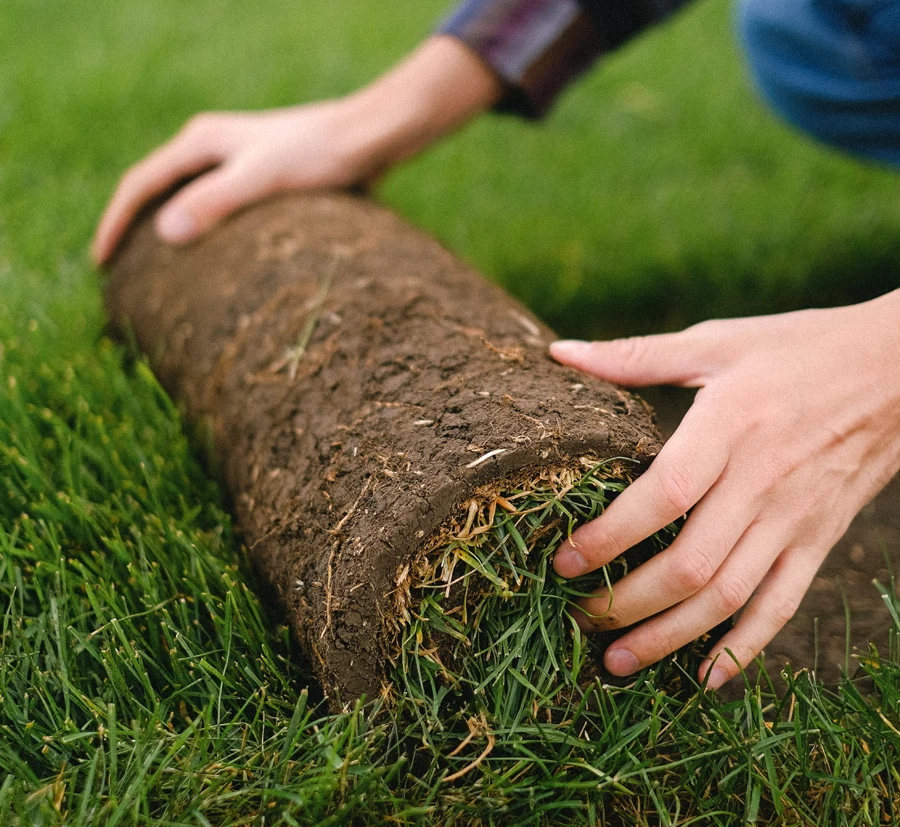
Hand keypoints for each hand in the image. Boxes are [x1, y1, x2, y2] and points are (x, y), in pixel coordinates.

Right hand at [91, 36, 500, 263]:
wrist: (370, 137)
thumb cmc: (320, 154)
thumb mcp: (263, 177)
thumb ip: (216, 202)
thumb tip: (165, 233)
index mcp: (201, 142)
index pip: (140, 184)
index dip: (116, 224)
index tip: (101, 264)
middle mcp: (213, 147)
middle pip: (157, 189)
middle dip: (135, 228)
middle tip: (119, 273)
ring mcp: (237, 161)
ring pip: (187, 199)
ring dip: (168, 232)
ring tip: (157, 272)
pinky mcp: (262, 178)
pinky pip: (218, 208)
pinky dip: (204, 233)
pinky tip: (214, 261)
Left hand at [550, 291, 899, 688]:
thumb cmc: (799, 349)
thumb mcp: (717, 341)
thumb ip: (636, 356)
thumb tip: (561, 352)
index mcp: (729, 427)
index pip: (662, 497)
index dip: (609, 536)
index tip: (563, 561)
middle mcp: (762, 482)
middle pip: (690, 565)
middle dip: (626, 603)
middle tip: (578, 616)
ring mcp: (795, 519)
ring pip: (728, 598)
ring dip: (669, 637)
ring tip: (616, 662)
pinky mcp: (820, 540)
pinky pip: (781, 606)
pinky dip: (744, 648)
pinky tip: (704, 677)